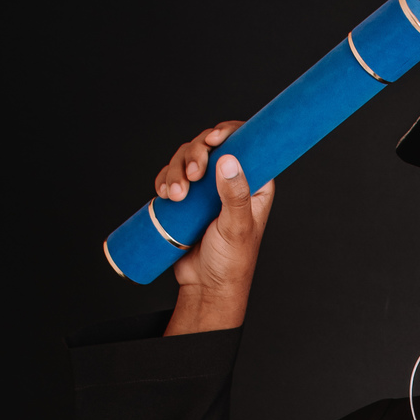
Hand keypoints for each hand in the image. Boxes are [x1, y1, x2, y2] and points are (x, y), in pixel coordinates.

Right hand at [159, 122, 274, 335]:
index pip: (246, 144)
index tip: (215, 138)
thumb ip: (234, 196)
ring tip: (176, 196)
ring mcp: (207, 190)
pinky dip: (165, 180)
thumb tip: (229, 160)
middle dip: (195, 154)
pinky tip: (165, 195)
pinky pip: (172, 177)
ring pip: (186, 160)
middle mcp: (231, 182)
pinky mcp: (187, 199)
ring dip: (176, 171)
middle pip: (209, 147)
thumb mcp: (236, 228)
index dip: (229, 132)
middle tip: (192, 175)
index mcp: (254, 184)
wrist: (206, 287)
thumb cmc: (231, 263)